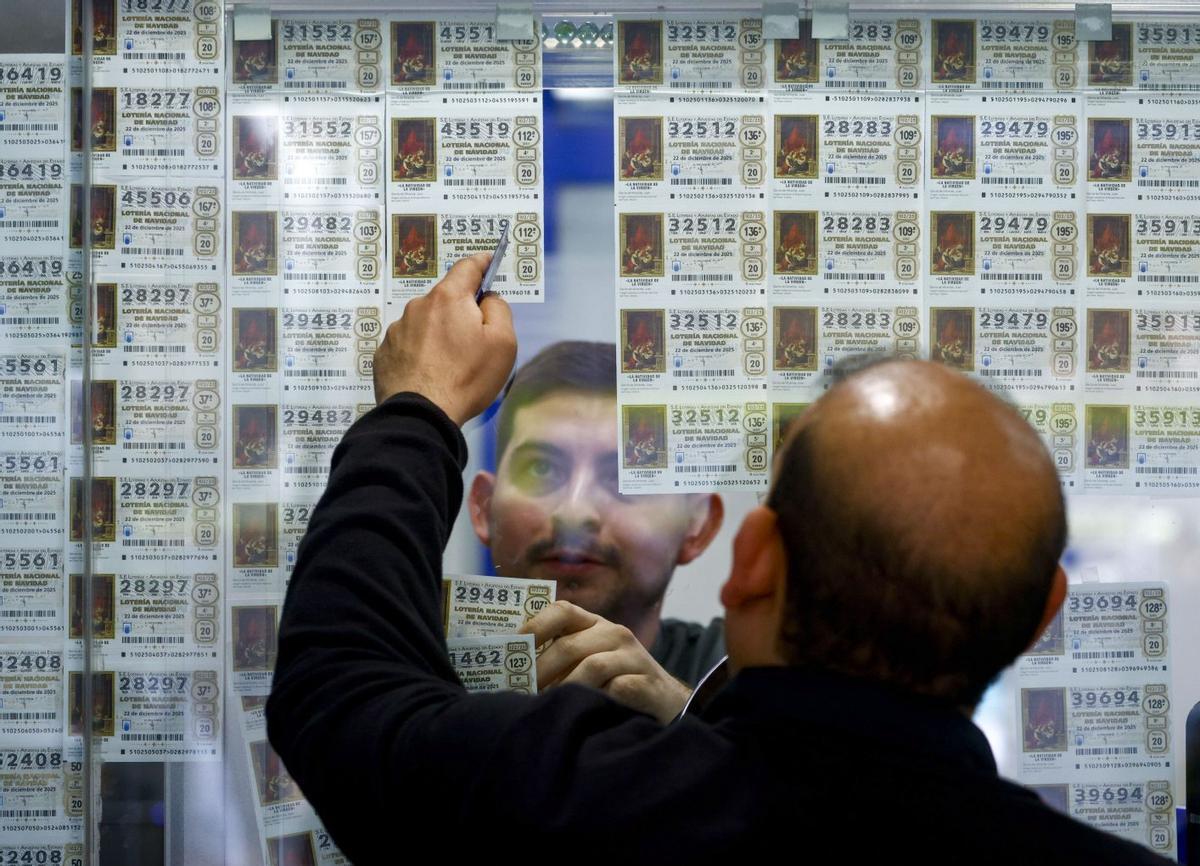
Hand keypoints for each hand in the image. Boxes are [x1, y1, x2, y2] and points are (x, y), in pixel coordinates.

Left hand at [373, 253, 516, 424]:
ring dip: (438, 334)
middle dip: (460, 311)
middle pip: (445, 299)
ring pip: (425, 323)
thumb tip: (487, 299)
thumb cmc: (467, 378)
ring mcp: (396, 331)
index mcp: (448, 298)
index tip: (488, 262)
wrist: (420, 414)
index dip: (481, 263)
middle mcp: (418, 307)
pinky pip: (408, 346)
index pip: (467, 267)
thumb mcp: (502, 342)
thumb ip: (499, 309)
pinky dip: (420, 354)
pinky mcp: (383, 354)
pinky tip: (429, 375)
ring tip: (449, 365)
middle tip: (474, 341)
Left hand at [520, 600, 690, 723]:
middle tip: (521, 691)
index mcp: (595, 625)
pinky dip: (596, 701)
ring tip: (549, 706)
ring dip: (566, 689)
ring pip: (592, 667)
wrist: (669, 704)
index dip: (534, 626)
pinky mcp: (648, 683)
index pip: (562, 610)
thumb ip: (560, 658)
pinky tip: (583, 713)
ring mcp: (634, 658)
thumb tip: (512, 670)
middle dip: (540, 670)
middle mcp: (616, 634)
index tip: (511, 646)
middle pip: (570, 646)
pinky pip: (617, 689)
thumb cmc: (617, 683)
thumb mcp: (590, 662)